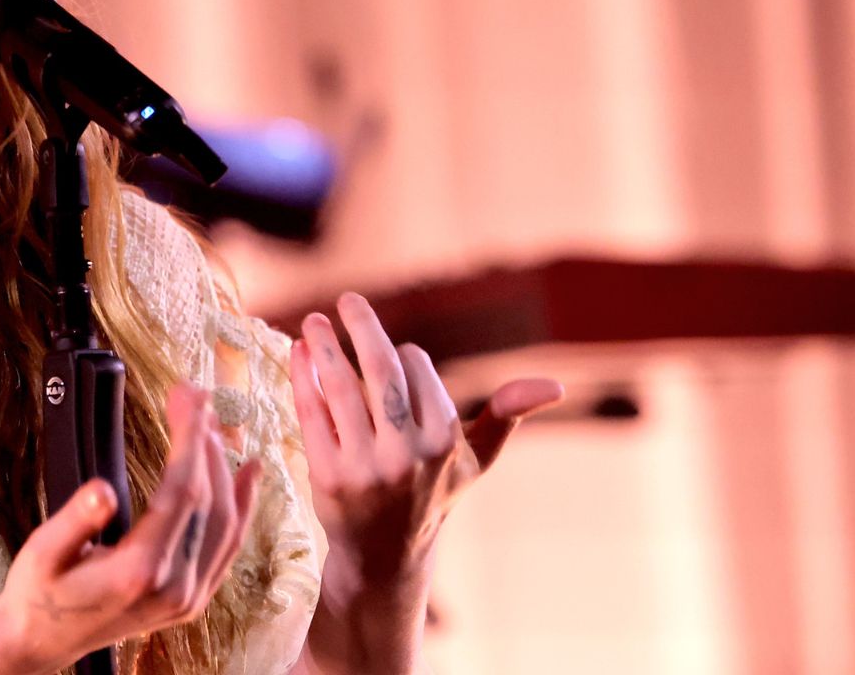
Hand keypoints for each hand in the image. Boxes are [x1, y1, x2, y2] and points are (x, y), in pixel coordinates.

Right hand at [0, 384, 261, 672]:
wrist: (41, 642)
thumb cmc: (38, 593)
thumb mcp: (42, 553)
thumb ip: (74, 521)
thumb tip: (102, 490)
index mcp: (140, 572)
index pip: (181, 493)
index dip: (189, 439)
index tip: (188, 396)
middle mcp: (175, 588)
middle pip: (208, 502)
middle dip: (205, 442)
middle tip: (194, 396)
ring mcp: (188, 597)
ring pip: (226, 523)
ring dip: (224, 468)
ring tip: (214, 425)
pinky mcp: (192, 600)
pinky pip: (228, 547)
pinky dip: (242, 507)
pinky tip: (246, 475)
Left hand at [289, 293, 561, 603]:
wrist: (385, 555)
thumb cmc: (433, 493)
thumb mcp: (476, 459)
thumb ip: (507, 415)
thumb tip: (556, 385)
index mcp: (445, 442)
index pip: (418, 369)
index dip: (405, 354)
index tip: (396, 354)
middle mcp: (407, 455)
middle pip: (381, 370)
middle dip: (362, 326)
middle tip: (346, 299)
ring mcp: (365, 466)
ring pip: (340, 387)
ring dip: (324, 345)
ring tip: (313, 320)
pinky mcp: (327, 477)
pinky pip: (312, 413)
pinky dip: (303, 377)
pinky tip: (298, 352)